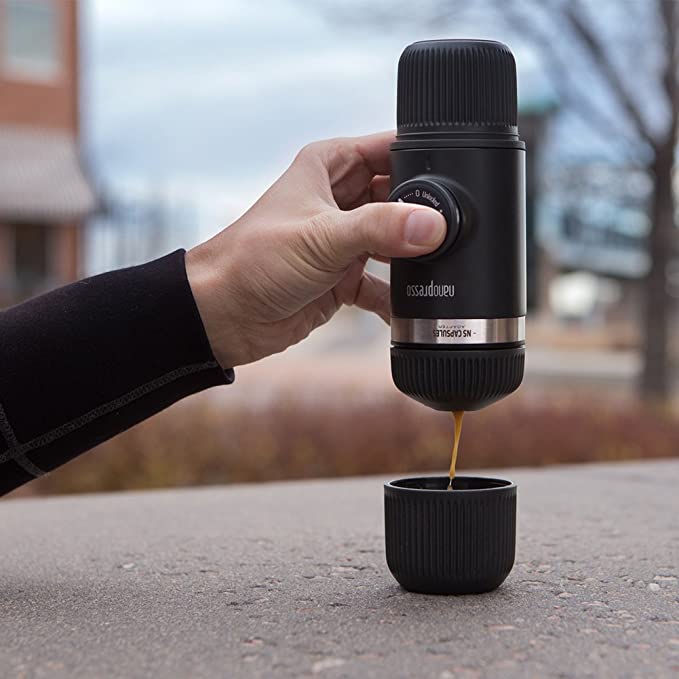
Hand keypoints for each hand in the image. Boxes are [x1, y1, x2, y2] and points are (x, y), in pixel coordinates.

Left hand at [186, 131, 446, 367]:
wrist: (224, 317)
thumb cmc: (252, 261)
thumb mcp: (320, 237)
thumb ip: (379, 228)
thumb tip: (432, 224)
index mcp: (329, 167)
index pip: (390, 150)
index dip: (423, 161)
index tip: (458, 181)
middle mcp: (339, 199)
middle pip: (400, 197)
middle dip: (424, 215)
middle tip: (453, 233)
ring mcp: (343, 240)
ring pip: (395, 241)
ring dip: (413, 257)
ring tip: (437, 268)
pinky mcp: (343, 277)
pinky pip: (383, 284)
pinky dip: (396, 296)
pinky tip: (412, 307)